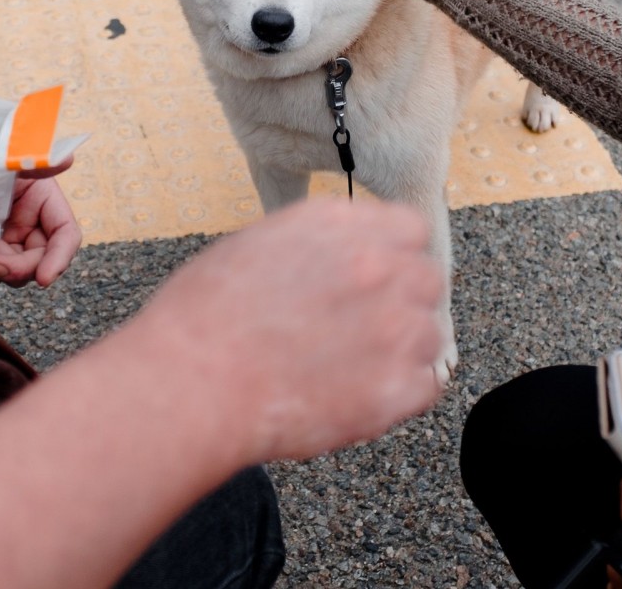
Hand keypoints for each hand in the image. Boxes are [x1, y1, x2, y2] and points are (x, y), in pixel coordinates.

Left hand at [0, 162, 80, 288]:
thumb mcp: (5, 155)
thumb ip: (34, 160)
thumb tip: (65, 159)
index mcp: (42, 202)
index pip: (65, 237)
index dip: (59, 260)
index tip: (44, 279)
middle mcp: (26, 227)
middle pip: (33, 263)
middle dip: (12, 267)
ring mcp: (0, 243)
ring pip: (4, 274)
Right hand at [134, 198, 444, 463]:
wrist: (191, 383)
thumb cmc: (202, 319)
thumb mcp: (257, 246)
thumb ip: (317, 246)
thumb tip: (340, 258)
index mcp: (339, 224)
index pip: (409, 230)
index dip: (393, 259)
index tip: (374, 285)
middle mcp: (377, 265)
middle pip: (426, 280)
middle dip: (400, 304)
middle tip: (359, 334)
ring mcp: (393, 326)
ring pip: (430, 335)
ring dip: (401, 352)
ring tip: (347, 372)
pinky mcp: (396, 387)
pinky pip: (427, 387)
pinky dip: (401, 397)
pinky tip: (357, 398)